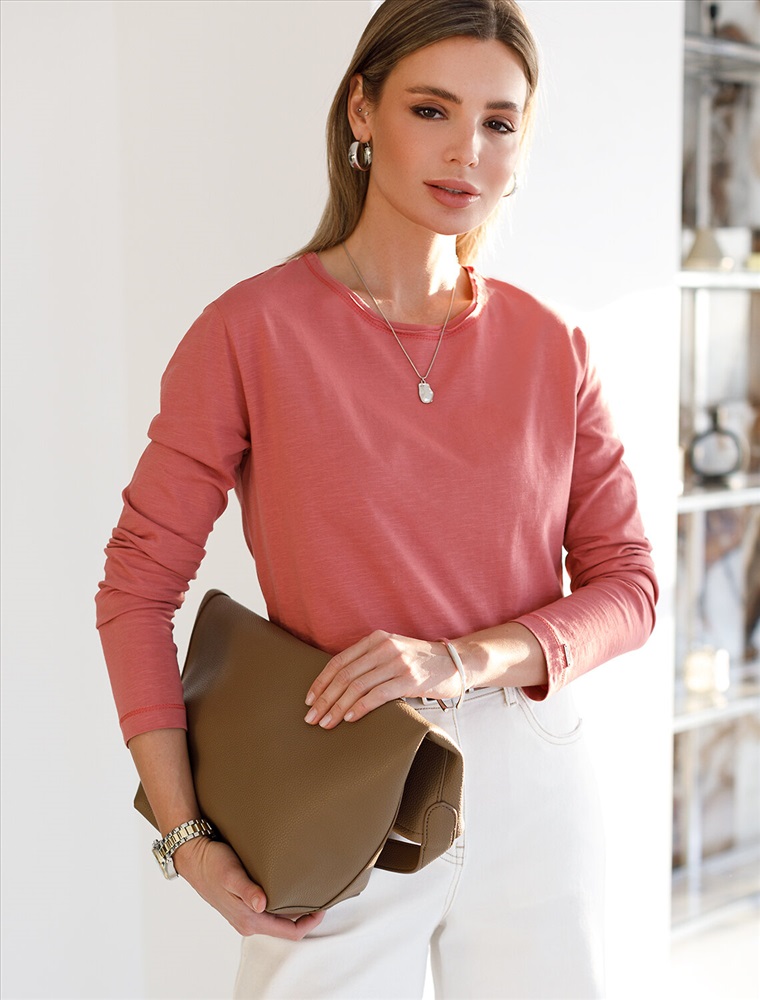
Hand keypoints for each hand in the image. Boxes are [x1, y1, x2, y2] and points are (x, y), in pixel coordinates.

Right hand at [172, 835, 324, 938]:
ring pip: (277, 918)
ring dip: (294, 909)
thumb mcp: (230, 874)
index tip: (324, 905)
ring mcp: (245, 913)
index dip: (310, 922)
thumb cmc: (212, 864)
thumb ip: (246, 890)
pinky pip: (269, 910)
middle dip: (305, 916)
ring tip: (308, 889)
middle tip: (321, 894)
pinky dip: (282, 902)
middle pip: (285, 927)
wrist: (193, 857)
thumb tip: (261, 904)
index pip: (289, 932)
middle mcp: (248, 921)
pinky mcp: (243, 903)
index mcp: (249, 920)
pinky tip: (287, 887)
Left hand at [304, 630, 462, 728]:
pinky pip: (377, 695)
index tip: (309, 700)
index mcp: (376, 639)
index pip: (340, 662)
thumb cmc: (420, 661)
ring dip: (338, 708)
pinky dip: (360, 708)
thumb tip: (337, 685)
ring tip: (326, 723)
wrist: (456, 662)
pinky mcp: (409, 680)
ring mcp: (397, 663)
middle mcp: (384, 647)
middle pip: (345, 675)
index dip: (321, 682)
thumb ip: (369, 661)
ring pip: (357, 687)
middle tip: (311, 718)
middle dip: (324, 699)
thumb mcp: (392, 652)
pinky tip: (349, 718)